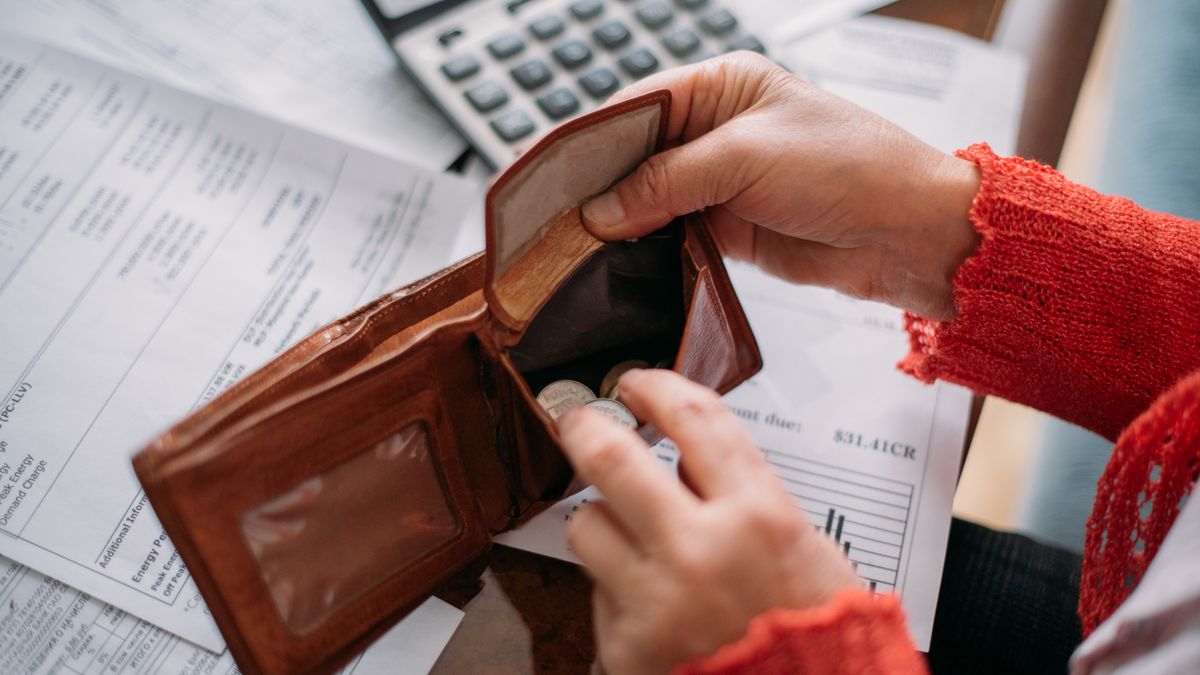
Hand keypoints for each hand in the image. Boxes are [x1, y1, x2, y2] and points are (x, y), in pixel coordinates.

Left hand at [558, 369, 860, 674]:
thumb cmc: (816, 632)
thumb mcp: (801, 544)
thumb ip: (742, 492)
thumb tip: (684, 455)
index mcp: (758, 517)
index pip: (693, 418)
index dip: (656, 387)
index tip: (638, 384)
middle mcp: (701, 552)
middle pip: (610, 457)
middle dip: (584, 426)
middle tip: (578, 420)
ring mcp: (657, 601)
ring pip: (585, 525)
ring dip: (602, 522)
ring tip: (629, 537)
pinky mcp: (627, 646)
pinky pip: (598, 593)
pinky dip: (618, 590)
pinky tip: (651, 603)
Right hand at [581, 52, 980, 321]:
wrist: (908, 233)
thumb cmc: (852, 168)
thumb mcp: (746, 159)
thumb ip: (666, 181)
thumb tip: (603, 209)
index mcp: (722, 87)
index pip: (635, 105)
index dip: (590, 139)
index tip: (549, 174)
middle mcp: (716, 130)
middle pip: (635, 156)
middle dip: (598, 186)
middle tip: (555, 219)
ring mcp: (720, 182)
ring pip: (648, 200)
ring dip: (620, 223)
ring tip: (576, 247)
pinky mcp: (728, 228)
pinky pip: (671, 235)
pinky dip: (645, 250)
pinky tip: (618, 264)